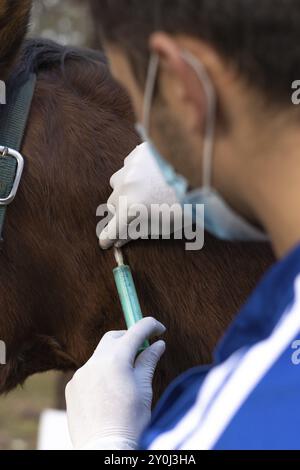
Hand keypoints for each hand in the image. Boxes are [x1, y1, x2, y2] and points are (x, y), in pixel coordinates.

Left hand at [65, 317, 165, 449]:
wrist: (104, 449)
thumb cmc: (130, 421)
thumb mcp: (144, 389)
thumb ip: (148, 361)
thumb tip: (158, 344)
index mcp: (116, 359)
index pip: (136, 330)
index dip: (150, 326)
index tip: (159, 329)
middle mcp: (95, 362)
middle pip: (114, 337)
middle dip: (129, 338)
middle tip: (143, 350)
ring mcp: (81, 374)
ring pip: (100, 355)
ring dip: (115, 358)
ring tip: (126, 377)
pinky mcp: (72, 387)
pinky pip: (89, 372)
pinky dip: (101, 373)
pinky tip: (109, 392)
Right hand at [99, 142, 178, 248]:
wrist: (202, 172)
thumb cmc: (187, 204)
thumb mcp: (164, 226)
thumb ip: (138, 232)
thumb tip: (122, 238)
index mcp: (130, 210)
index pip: (111, 230)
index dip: (108, 238)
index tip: (106, 242)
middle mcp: (124, 188)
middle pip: (113, 205)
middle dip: (122, 212)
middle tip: (136, 215)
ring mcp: (129, 168)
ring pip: (118, 183)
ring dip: (126, 190)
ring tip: (145, 192)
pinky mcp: (138, 153)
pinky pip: (128, 166)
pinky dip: (135, 173)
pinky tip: (150, 176)